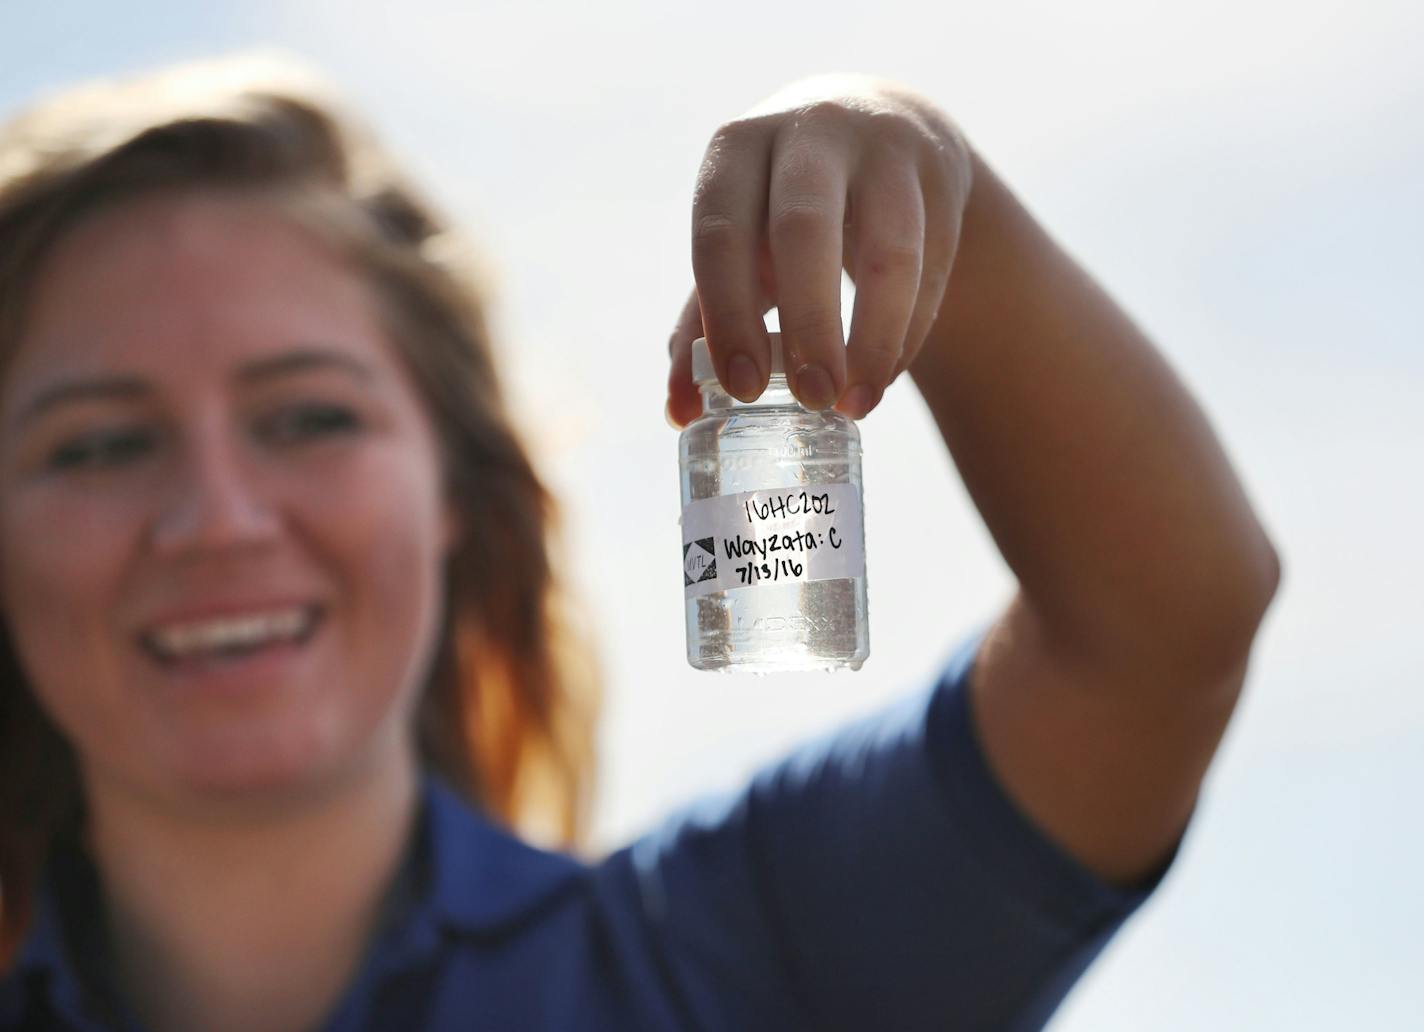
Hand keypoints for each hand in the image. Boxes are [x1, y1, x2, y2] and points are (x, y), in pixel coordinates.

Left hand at [665, 74, 972, 426]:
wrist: (882, 123)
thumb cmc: (783, 205)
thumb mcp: (739, 246)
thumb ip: (703, 324)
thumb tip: (679, 412)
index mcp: (737, 149)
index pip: (720, 233)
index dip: (729, 314)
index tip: (743, 388)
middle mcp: (809, 132)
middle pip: (804, 229)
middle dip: (808, 324)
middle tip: (811, 399)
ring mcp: (884, 148)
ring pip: (889, 251)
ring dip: (874, 339)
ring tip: (856, 404)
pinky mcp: (942, 175)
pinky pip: (931, 267)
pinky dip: (907, 333)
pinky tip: (883, 375)